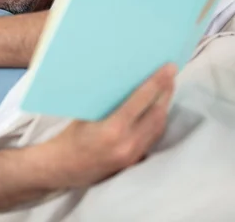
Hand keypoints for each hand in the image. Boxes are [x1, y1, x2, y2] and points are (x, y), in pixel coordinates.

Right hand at [44, 64, 176, 188]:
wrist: (63, 168)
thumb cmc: (69, 137)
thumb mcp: (86, 114)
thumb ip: (109, 102)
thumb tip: (127, 80)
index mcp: (112, 129)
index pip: (142, 100)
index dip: (157, 81)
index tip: (169, 67)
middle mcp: (127, 143)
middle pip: (157, 113)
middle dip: (166, 91)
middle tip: (171, 73)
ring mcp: (133, 155)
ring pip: (158, 126)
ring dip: (164, 106)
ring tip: (167, 88)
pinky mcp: (134, 161)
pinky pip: (153, 137)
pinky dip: (158, 121)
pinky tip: (157, 109)